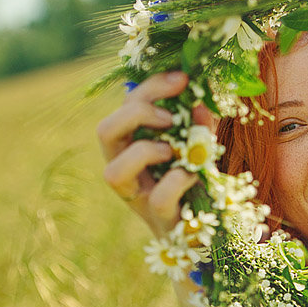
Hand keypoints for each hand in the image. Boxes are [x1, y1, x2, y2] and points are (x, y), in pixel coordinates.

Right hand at [96, 72, 205, 237]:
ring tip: (172, 150)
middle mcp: (125, 169)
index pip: (125, 105)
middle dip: (137, 113)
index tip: (183, 78)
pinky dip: (178, 181)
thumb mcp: (196, 144)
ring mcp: (139, 196)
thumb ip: (197, 124)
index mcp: (131, 143)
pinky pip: (159, 198)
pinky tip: (193, 174)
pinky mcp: (160, 218)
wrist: (202, 227)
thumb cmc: (193, 179)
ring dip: (145, 152)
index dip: (151, 87)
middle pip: (105, 131)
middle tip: (171, 118)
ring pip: (113, 172)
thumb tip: (200, 103)